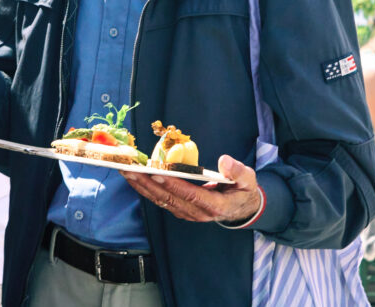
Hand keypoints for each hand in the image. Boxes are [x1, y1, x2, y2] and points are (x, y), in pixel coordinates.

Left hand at [121, 155, 261, 223]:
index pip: (191, 196)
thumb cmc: (243, 190)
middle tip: (131, 169)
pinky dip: (146, 189)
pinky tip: (134, 178)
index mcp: (216, 206)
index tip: (156, 172)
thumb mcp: (248, 180)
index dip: (173, 185)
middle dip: (148, 183)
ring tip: (126, 171)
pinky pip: (160, 200)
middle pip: (170, 199)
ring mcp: (188, 213)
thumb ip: (238, 171)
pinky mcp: (180, 210)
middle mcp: (199, 213)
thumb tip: (225, 160)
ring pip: (161, 200)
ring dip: (142, 186)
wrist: (241, 207)